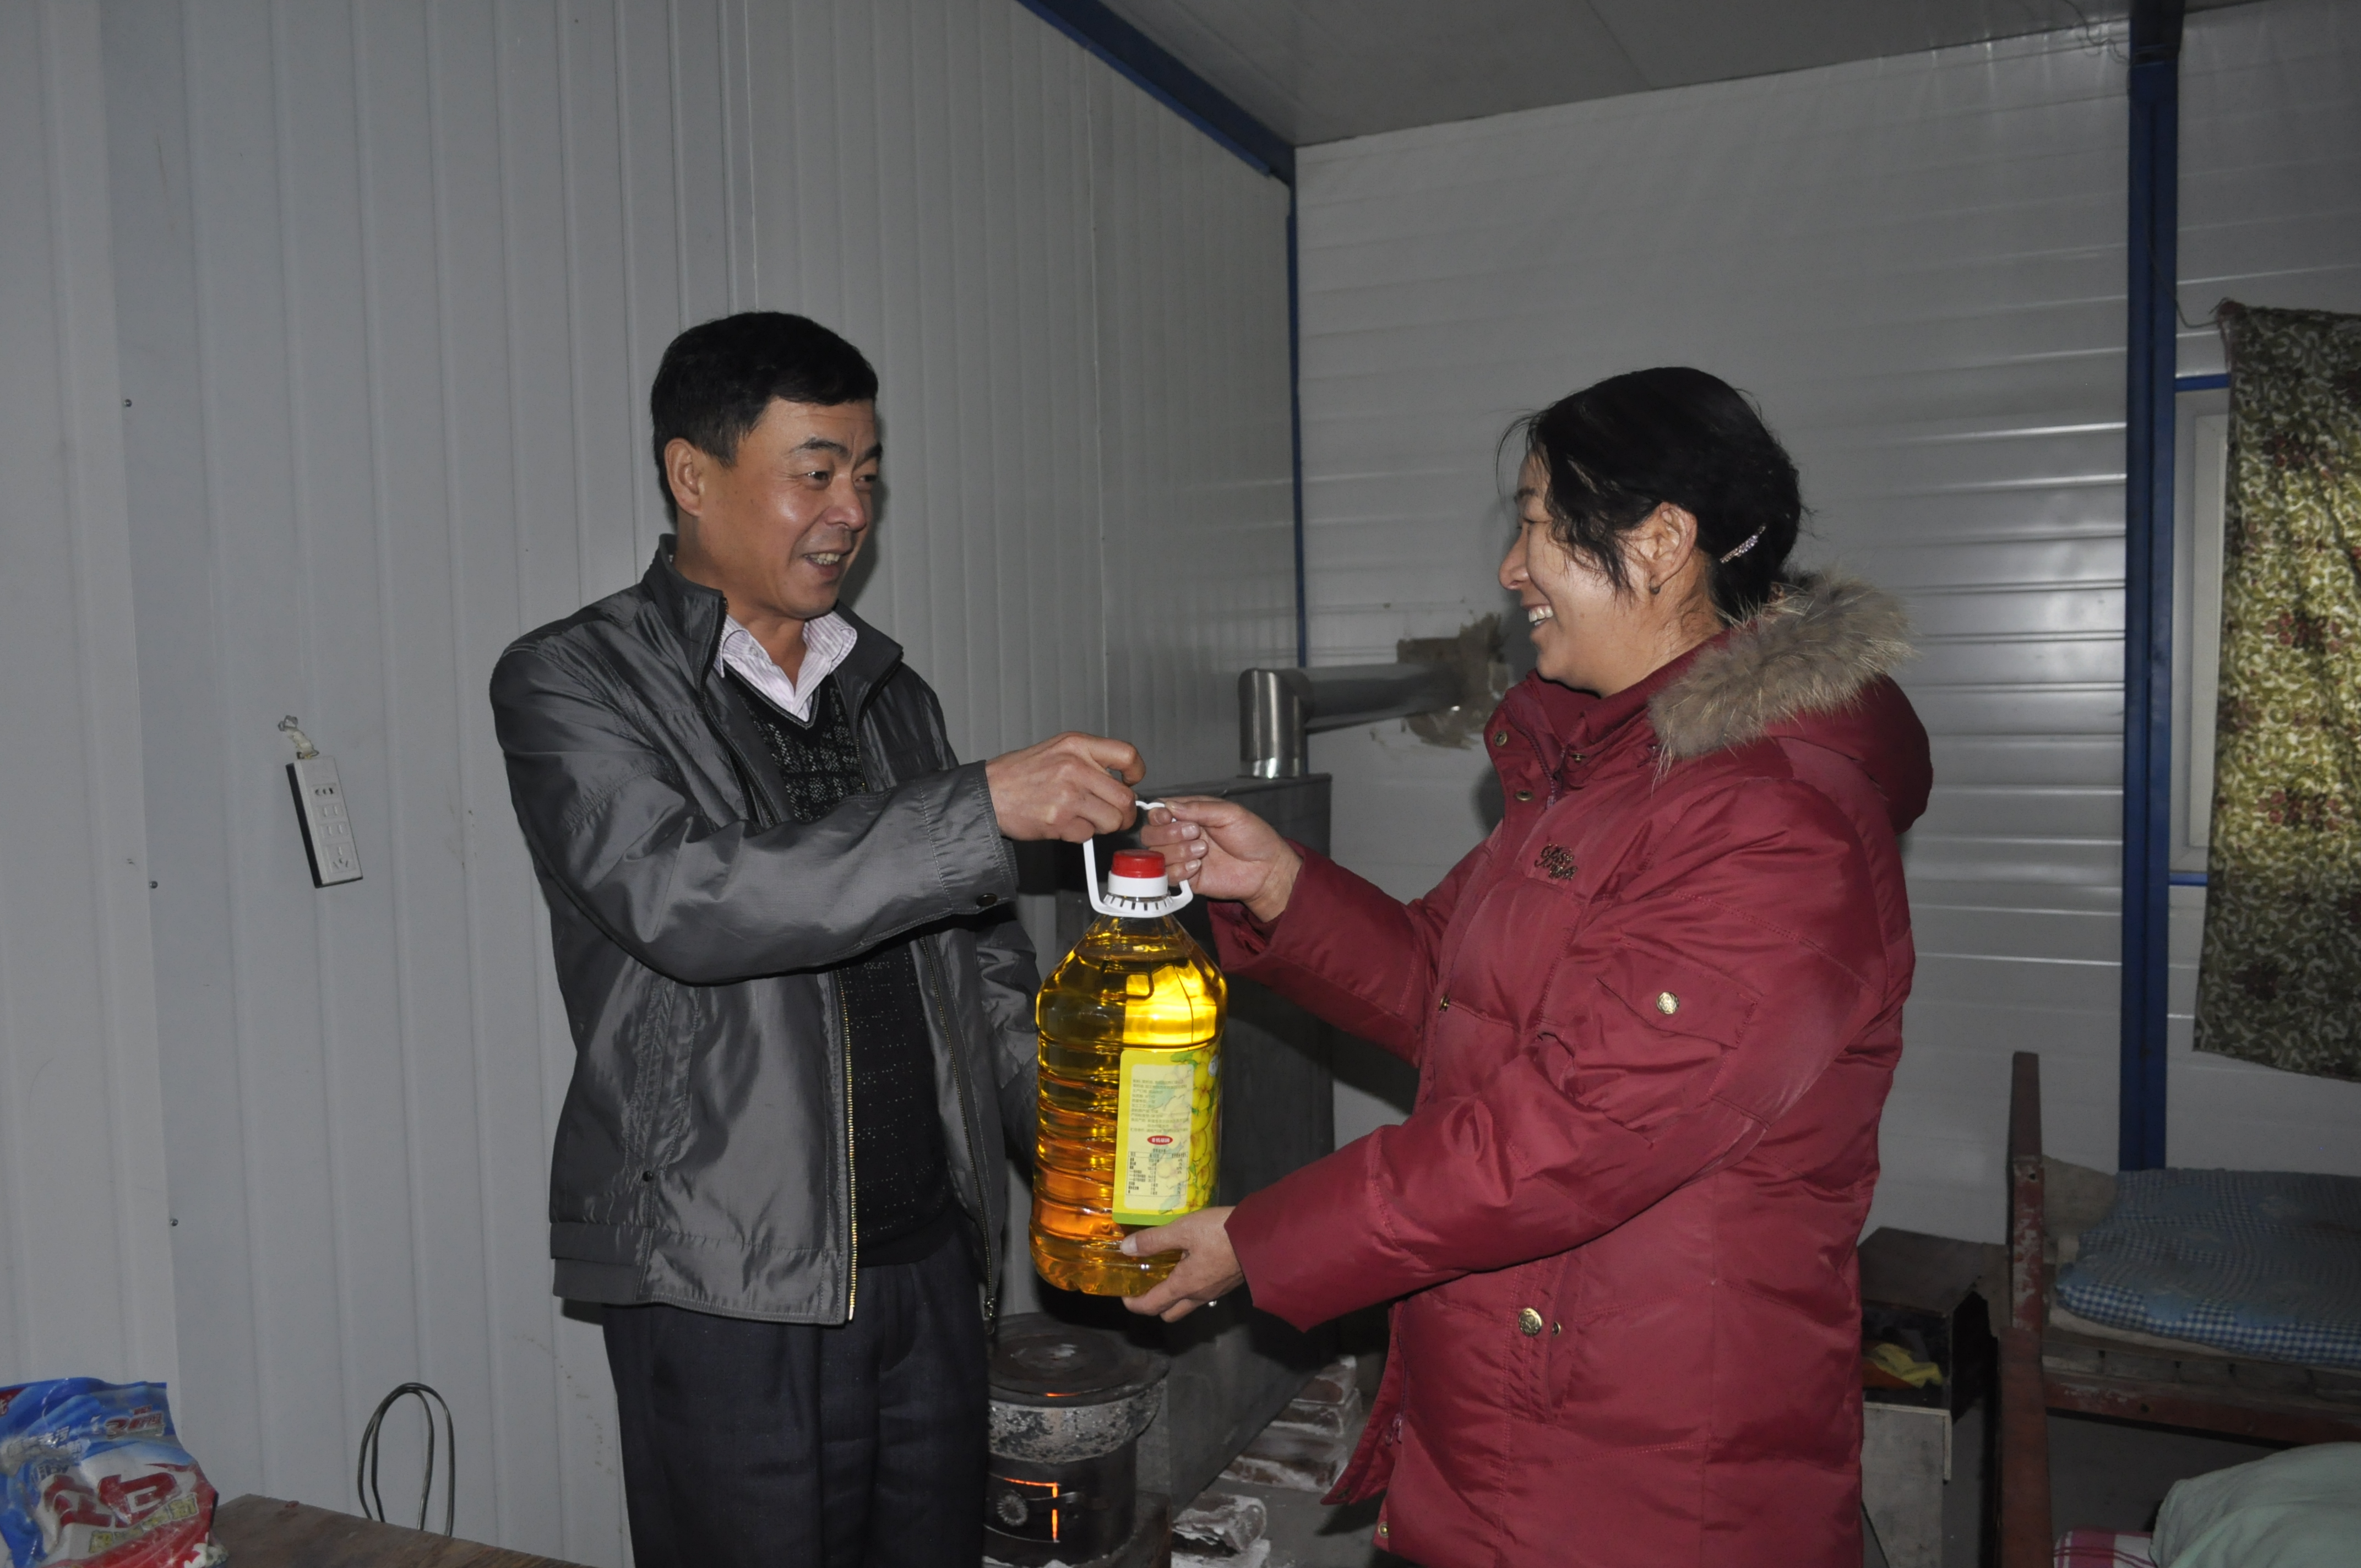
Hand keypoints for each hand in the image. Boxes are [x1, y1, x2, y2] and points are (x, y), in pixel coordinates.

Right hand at [986, 733, 1142, 841]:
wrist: (988, 793)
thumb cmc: (1019, 774)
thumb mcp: (1056, 750)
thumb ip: (1088, 760)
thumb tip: (1118, 779)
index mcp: (1076, 745)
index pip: (1127, 755)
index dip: (1136, 772)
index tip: (1131, 781)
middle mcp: (1075, 767)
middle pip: (1125, 797)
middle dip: (1124, 813)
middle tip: (1115, 816)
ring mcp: (1068, 795)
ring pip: (1111, 820)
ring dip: (1102, 825)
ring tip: (1085, 818)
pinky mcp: (1059, 820)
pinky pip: (1087, 834)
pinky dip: (1079, 834)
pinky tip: (1063, 823)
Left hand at [1120, 1207, 1243, 1321]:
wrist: (1262, 1236)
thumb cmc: (1219, 1233)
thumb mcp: (1183, 1230)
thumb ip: (1154, 1240)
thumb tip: (1126, 1249)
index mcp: (1184, 1286)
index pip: (1152, 1306)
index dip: (1134, 1304)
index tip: (1124, 1295)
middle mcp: (1198, 1296)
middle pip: (1170, 1313)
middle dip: (1154, 1305)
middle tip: (1145, 1285)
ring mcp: (1215, 1292)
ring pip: (1188, 1305)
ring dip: (1174, 1297)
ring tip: (1167, 1272)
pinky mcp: (1228, 1284)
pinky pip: (1203, 1294)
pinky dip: (1191, 1287)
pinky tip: (1190, 1264)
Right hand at [1139, 799, 1300, 921]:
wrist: (1266, 869)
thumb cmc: (1253, 836)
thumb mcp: (1230, 813)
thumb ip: (1199, 808)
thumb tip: (1168, 805)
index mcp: (1190, 815)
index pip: (1158, 812)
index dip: (1158, 815)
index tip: (1169, 817)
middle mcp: (1181, 835)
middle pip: (1150, 834)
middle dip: (1168, 834)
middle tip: (1195, 833)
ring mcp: (1182, 858)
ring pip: (1156, 855)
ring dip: (1177, 852)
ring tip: (1203, 851)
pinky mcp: (1186, 879)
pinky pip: (1167, 877)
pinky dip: (1179, 871)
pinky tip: (1198, 867)